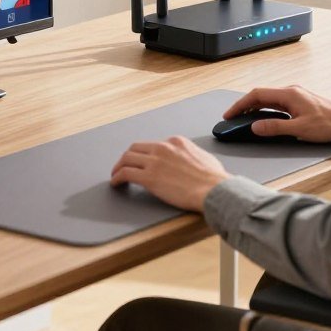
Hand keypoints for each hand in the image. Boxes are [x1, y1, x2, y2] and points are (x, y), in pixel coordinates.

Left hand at [110, 136, 229, 211]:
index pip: (153, 144)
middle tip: (123, 165)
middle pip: (136, 148)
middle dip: (128, 156)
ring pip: (127, 158)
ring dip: (118, 166)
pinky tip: (116, 183)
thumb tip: (191, 161)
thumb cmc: (214, 179)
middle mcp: (163, 147)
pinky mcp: (149, 177)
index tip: (142, 162)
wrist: (214, 189)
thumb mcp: (204, 157)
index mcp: (176, 142)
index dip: (145, 154)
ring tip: (115, 175)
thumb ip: (191, 155)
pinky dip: (117, 177)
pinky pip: (125, 173)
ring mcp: (155, 161)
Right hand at [224, 85, 330, 143]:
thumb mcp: (300, 129)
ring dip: (255, 108)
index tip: (230, 114)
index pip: (256, 95)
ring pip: (269, 99)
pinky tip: (265, 118)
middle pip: (261, 95)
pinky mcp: (301, 101)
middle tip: (233, 118)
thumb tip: (255, 127)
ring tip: (245, 119)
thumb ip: (275, 128)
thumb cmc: (330, 123)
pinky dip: (266, 109)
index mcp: (288, 94)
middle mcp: (291, 91)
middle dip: (244, 106)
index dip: (240, 104)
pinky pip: (277, 103)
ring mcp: (296, 95)